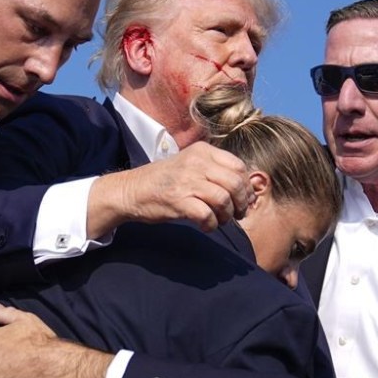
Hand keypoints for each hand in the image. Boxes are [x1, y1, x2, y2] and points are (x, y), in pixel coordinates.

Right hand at [88, 142, 253, 234]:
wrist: (132, 190)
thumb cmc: (165, 181)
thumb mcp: (190, 164)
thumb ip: (215, 171)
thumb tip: (245, 190)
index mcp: (202, 151)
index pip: (239, 166)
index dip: (246, 186)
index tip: (243, 200)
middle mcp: (197, 162)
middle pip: (235, 183)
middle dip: (241, 203)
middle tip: (237, 214)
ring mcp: (187, 181)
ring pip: (224, 199)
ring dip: (227, 215)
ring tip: (220, 220)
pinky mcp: (178, 200)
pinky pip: (207, 215)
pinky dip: (211, 224)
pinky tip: (206, 226)